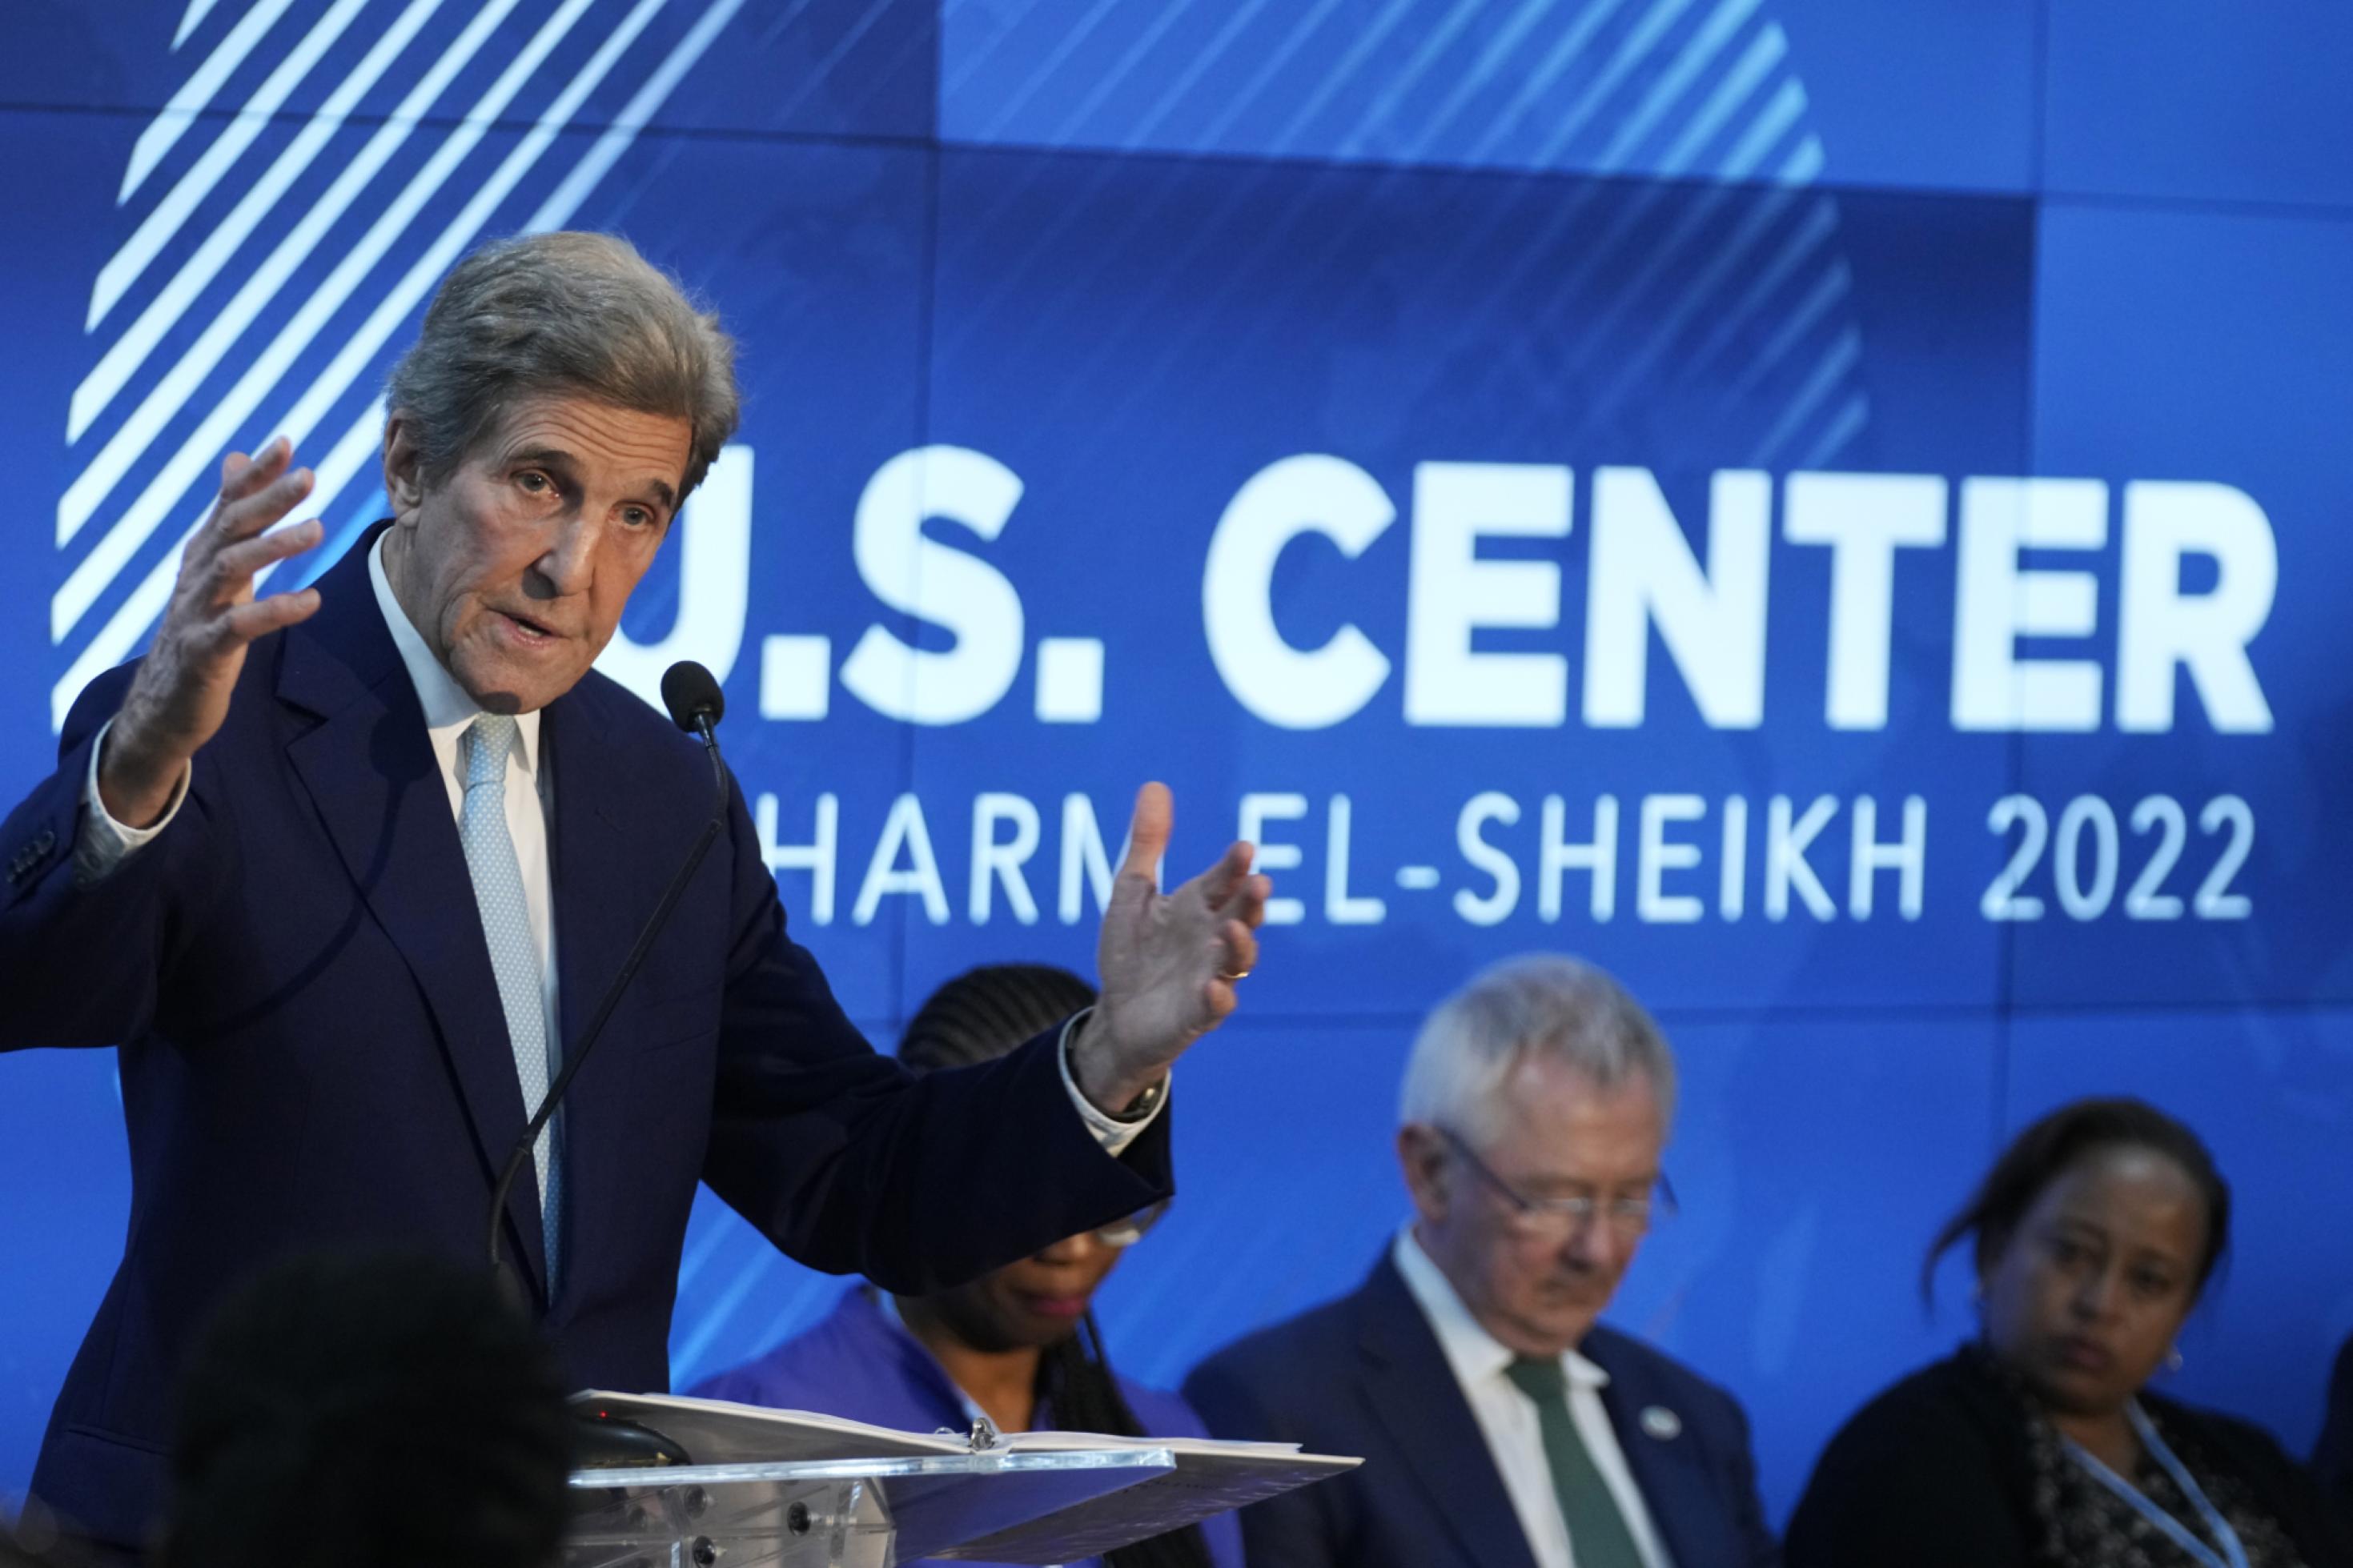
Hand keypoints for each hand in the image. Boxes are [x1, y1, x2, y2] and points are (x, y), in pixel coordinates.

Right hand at [99, 439, 323, 825]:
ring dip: (273, 546)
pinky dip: (275, 611)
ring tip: (318, 529)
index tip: (287, 441)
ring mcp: (196, 611)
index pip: (229, 504)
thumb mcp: (217, 570)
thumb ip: (232, 519)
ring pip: (230, 569)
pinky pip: (240, 626)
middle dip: (268, 499)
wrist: (164, 702)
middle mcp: (196, 575)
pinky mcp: (204, 651)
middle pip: (231, 527)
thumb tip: (237, 460)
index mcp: (203, 554)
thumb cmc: (202, 628)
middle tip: (309, 476)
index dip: (254, 474)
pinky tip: (312, 600)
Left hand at [1077, 782, 1271, 1112]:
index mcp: (1198, 906)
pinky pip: (1216, 1006)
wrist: (1116, 1015)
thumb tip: (1155, 785)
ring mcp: (1210, 976)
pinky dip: (1219, 997)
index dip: (1234, 865)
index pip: (1223, 880)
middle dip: (1251, 902)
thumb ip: (1147, 843)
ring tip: (1233, 932)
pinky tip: (1214, 987)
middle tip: (1260, 884)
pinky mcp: (1198, 1014)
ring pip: (1237, 960)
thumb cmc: (1133, 951)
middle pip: (1241, 916)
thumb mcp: (1132, 892)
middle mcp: (1212, 938)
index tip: (1244, 847)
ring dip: (1241, 946)